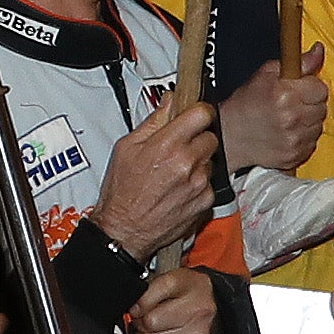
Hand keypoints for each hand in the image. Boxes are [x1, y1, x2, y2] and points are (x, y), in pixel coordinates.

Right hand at [88, 100, 217, 254]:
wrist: (124, 230)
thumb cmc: (122, 192)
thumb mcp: (126, 148)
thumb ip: (153, 121)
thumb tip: (169, 102)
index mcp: (167, 145)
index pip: (202, 113)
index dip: (199, 111)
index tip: (195, 115)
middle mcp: (187, 163)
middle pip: (210, 136)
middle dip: (197, 138)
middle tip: (180, 147)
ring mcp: (198, 183)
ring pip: (211, 160)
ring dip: (198, 162)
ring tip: (175, 172)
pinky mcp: (205, 201)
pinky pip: (209, 183)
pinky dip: (198, 183)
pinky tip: (179, 189)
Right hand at [219, 58, 327, 176]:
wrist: (229, 136)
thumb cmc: (245, 104)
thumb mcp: (266, 74)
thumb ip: (298, 62)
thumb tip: (319, 50)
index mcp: (286, 94)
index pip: (321, 88)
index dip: (311, 87)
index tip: (299, 89)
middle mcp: (293, 118)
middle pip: (322, 107)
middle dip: (310, 104)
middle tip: (292, 104)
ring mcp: (295, 139)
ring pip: (318, 126)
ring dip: (308, 121)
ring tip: (288, 119)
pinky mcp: (295, 155)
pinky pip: (312, 143)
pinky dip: (303, 138)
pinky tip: (288, 132)